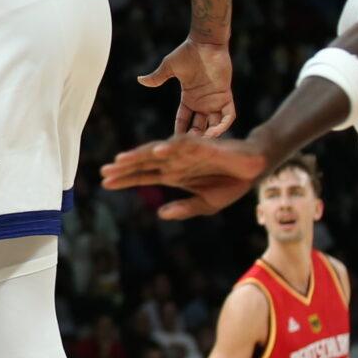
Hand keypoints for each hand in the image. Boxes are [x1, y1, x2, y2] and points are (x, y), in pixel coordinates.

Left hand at [100, 131, 269, 218]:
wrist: (254, 168)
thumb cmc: (229, 183)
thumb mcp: (206, 204)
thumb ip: (184, 209)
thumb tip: (160, 214)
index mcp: (173, 174)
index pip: (143, 176)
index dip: (125, 179)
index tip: (105, 183)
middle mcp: (175, 161)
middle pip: (144, 162)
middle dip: (124, 167)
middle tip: (104, 171)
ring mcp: (186, 152)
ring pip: (157, 151)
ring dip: (139, 154)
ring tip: (121, 159)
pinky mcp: (202, 144)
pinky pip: (184, 143)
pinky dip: (170, 146)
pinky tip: (157, 151)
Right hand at [140, 36, 236, 136]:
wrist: (205, 43)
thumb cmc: (187, 53)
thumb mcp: (169, 67)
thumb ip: (157, 77)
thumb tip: (140, 80)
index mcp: (189, 97)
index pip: (184, 118)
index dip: (179, 129)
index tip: (174, 141)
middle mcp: (203, 101)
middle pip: (199, 125)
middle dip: (195, 136)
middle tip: (189, 147)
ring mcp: (215, 99)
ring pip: (214, 124)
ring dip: (210, 135)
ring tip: (203, 144)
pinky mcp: (226, 96)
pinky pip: (228, 115)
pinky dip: (224, 125)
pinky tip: (216, 132)